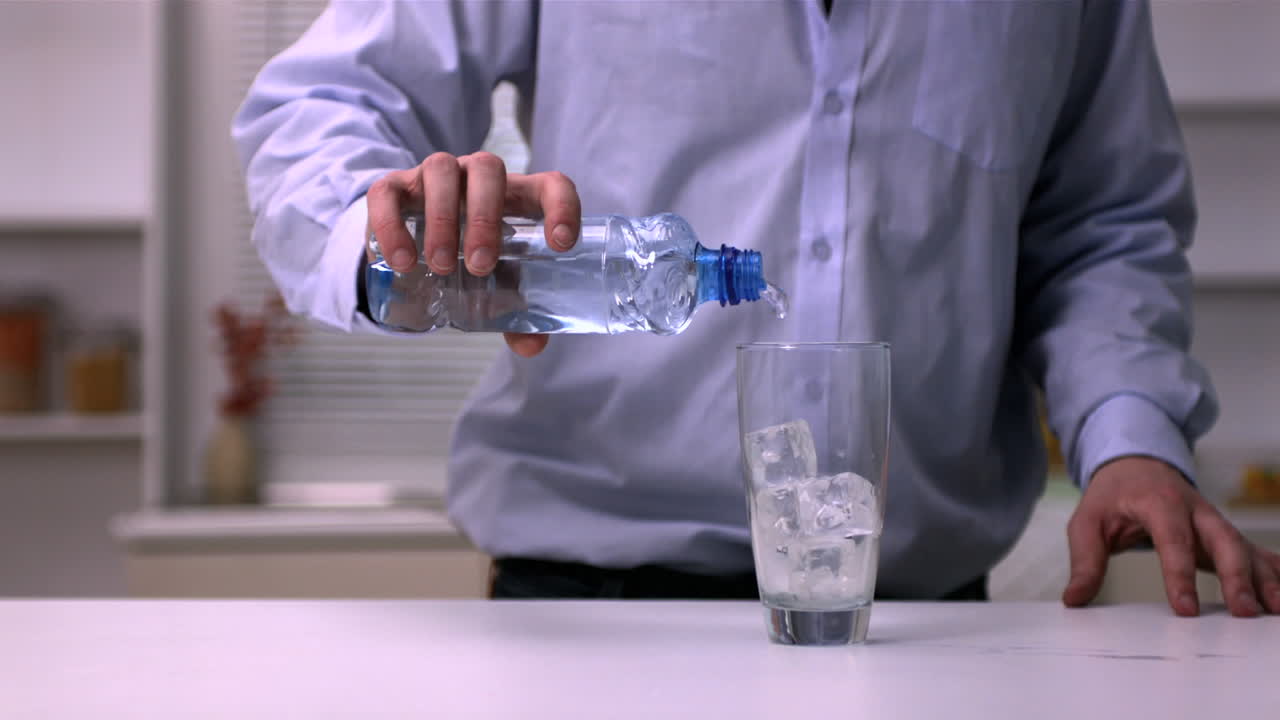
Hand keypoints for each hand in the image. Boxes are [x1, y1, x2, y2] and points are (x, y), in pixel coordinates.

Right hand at [365, 151, 580, 356]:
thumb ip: (517, 313)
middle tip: (480, 266)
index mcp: (518, 195)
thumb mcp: (499, 282)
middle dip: (485, 218)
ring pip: (441, 170)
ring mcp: (436, 175)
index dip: (562, 207)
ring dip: (442, 218)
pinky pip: (388, 193)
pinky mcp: (394, 186)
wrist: (416, 240)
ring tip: (441, 266)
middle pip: (488, 170)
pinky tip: (401, 261)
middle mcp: (478, 176)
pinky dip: (392, 225)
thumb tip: (532, 345)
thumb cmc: (472, 257)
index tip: (561, 245)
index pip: (552, 185)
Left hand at [1062, 456, 1279, 616]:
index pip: (1173, 540)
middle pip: (1223, 540)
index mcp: (1159, 503)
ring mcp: (1214, 521)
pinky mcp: (1224, 534)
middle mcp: (1195, 510)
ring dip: (1264, 578)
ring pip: (1245, 547)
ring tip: (1277, 609)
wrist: (1136, 465)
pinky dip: (1272, 571)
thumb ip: (1085, 560)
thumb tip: (1074, 599)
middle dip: (1237, 576)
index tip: (1185, 609)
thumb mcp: (1088, 521)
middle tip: (1244, 612)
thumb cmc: (1111, 496)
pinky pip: (1254, 551)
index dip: (1180, 574)